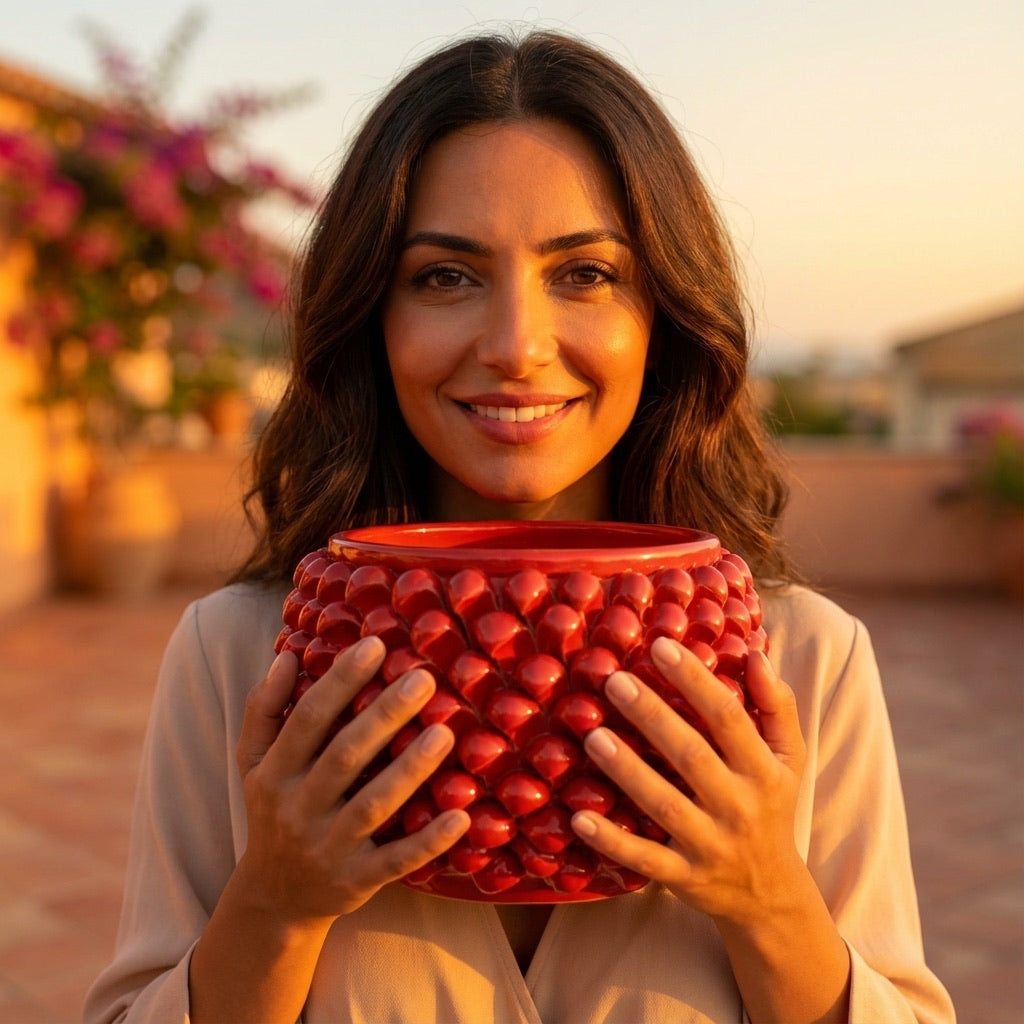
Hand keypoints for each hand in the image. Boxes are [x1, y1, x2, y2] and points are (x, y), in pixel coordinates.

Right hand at [234, 637, 469, 922]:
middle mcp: (298, 809)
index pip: (308, 719)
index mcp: (275, 773)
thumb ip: (264, 709)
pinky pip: (396, 860)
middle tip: (423, 679)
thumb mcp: (253, 763)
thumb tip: (287, 655)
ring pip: (372, 806)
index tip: (375, 645)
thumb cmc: (274, 811)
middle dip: (383, 716)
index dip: (340, 681)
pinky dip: (428, 840)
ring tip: (445, 732)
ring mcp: (328, 848)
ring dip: (409, 770)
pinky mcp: (356, 882)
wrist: (273, 900)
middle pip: (344, 756)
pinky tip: (461, 815)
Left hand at [570, 636, 807, 927]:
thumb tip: (755, 654)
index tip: (661, 646)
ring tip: (593, 736)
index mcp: (762, 771)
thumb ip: (777, 706)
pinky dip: (611, 842)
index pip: (728, 717)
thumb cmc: (771, 807)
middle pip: (691, 755)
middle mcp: (738, 806)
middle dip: (653, 716)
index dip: (695, 680)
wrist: (771, 894)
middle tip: (615, 681)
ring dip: (627, 770)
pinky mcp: (684, 876)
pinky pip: (644, 859)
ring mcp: (710, 844)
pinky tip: (579, 817)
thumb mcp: (788, 759)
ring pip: (664, 804)